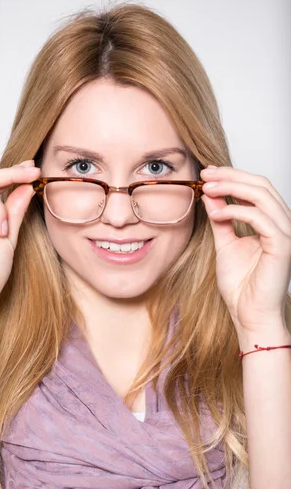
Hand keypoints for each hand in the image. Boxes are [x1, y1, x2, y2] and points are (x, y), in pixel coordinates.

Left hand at [200, 165, 290, 334]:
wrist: (249, 314)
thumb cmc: (241, 286)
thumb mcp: (225, 244)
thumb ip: (221, 220)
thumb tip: (211, 196)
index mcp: (271, 221)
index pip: (256, 187)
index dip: (232, 176)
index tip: (207, 173)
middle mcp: (282, 223)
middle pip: (260, 184)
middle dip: (230, 175)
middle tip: (205, 174)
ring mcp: (285, 233)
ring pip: (262, 195)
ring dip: (231, 187)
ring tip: (207, 188)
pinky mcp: (282, 245)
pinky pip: (260, 218)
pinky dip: (236, 210)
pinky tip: (216, 212)